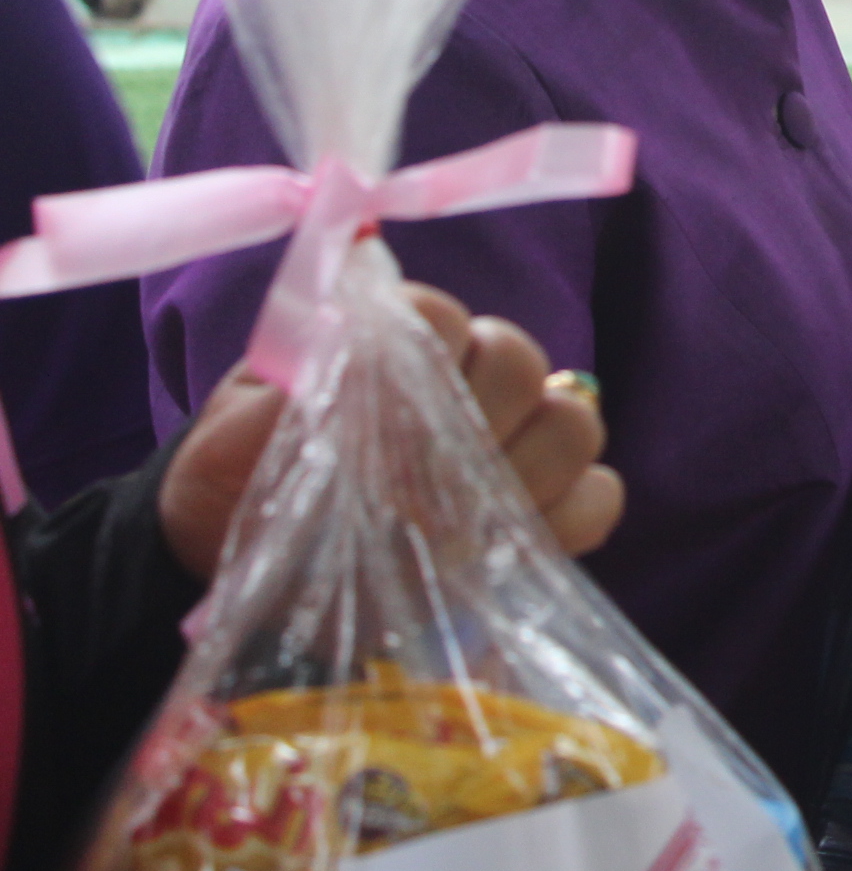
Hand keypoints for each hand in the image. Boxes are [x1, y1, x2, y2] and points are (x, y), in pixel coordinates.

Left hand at [160, 285, 623, 579]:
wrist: (243, 550)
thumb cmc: (239, 480)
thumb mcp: (232, 439)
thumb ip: (285, 391)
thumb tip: (351, 329)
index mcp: (395, 336)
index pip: (441, 318)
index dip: (420, 362)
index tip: (370, 423)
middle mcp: (467, 371)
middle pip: (521, 364)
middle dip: (471, 429)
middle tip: (409, 492)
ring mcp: (516, 436)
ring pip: (572, 423)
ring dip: (518, 477)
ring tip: (453, 527)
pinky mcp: (545, 504)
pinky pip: (600, 494)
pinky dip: (565, 520)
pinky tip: (501, 552)